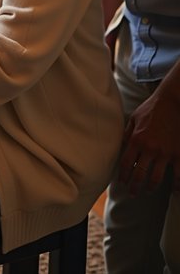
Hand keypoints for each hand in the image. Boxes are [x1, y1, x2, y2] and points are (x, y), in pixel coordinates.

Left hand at [118, 73, 179, 194]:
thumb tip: (122, 146)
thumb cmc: (151, 109)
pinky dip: (175, 185)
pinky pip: (177, 175)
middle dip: (134, 187)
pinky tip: (173, 189)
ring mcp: (165, 153)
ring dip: (150, 188)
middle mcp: (149, 149)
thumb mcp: (134, 118)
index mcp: (136, 140)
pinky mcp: (178, 154)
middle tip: (132, 193)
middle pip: (139, 175)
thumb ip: (128, 133)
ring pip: (156, 178)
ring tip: (148, 191)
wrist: (171, 102)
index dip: (123, 176)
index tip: (122, 183)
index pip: (126, 164)